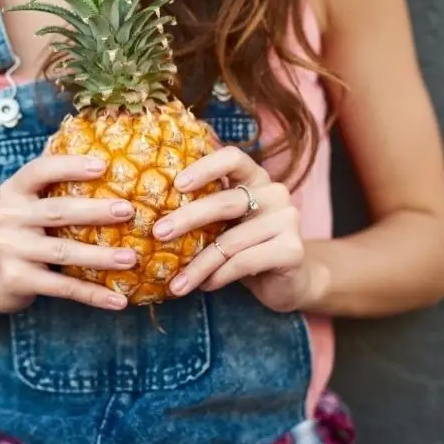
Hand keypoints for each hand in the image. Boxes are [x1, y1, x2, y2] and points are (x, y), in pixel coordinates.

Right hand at [0, 155, 136, 315]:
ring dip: (100, 256)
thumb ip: (51, 188)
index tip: (103, 165)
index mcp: (13, 192)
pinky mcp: (17, 279)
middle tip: (128, 210)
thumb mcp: (24, 206)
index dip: (70, 166)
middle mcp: (7, 217)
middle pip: (57, 211)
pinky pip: (61, 286)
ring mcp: (10, 250)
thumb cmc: (19, 234)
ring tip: (130, 258)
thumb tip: (103, 158)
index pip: (39, 171)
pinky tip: (118, 300)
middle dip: (95, 211)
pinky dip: (92, 294)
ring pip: (63, 251)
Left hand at [153, 147, 328, 311]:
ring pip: (230, 242)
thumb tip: (152, 214)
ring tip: (176, 283)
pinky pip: (244, 262)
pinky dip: (219, 276)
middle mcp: (275, 192)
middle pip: (225, 202)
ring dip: (198, 265)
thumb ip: (204, 211)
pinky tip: (205, 286)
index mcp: (256, 178)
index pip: (232, 158)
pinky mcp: (292, 249)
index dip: (205, 167)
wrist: (290, 281)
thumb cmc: (247, 248)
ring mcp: (288, 219)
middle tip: (158, 233)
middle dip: (187, 218)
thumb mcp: (225, 225)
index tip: (177, 184)